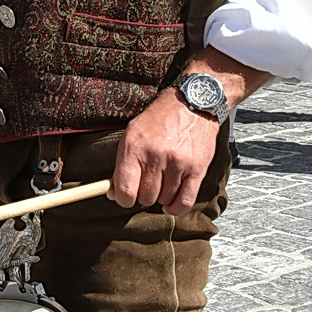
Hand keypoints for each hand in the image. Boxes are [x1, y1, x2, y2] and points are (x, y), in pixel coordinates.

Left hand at [111, 90, 219, 215]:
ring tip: (163, 183)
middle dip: (144, 195)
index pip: (125, 190)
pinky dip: (176, 207)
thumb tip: (114, 194)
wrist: (192, 104)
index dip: (123, 199)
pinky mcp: (196, 169)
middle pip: (145, 197)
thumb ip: (122, 164)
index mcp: (135, 147)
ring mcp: (178, 163)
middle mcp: (155, 156)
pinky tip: (172, 203)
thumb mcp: (133, 133)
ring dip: (162, 197)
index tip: (125, 197)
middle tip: (148, 184)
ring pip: (164, 200)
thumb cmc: (161, 119)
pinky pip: (185, 201)